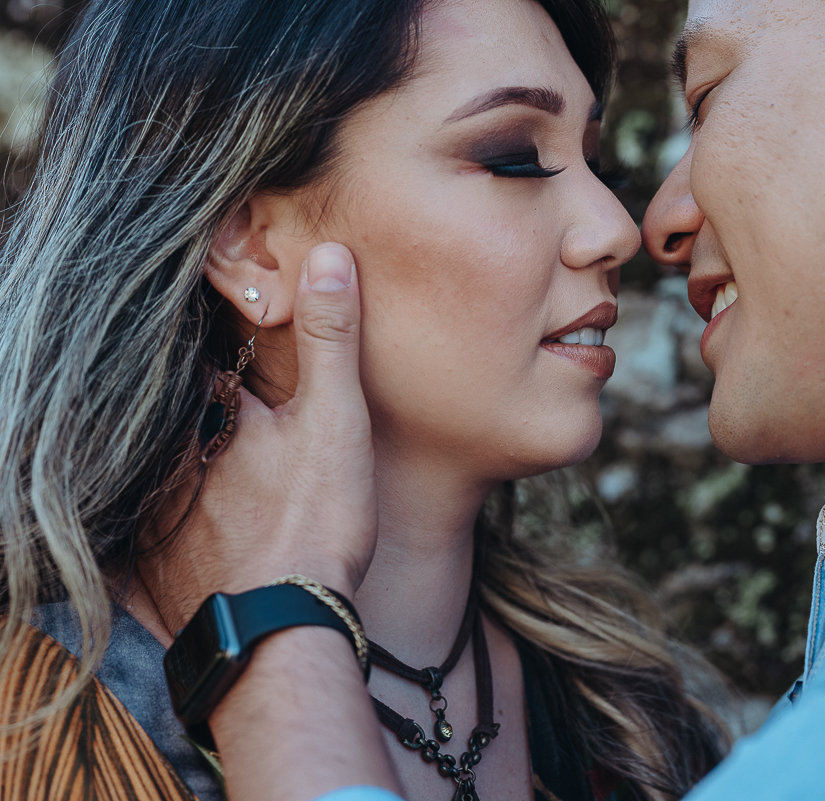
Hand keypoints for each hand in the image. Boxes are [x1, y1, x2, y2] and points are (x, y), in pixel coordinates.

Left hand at [141, 242, 376, 632]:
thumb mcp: (336, 420)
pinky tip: (131, 529)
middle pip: (165, 419)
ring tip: (182, 454)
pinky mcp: (152, 576)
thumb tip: (327, 253)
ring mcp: (154, 523)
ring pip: (145, 477)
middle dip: (182, 403)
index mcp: (208, 420)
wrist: (284, 631)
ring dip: (156, 462)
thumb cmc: (314, 523)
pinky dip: (127, 532)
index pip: (194, 362)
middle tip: (203, 393)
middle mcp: (168, 466)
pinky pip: (125, 544)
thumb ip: (330, 338)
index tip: (208, 319)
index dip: (205, 340)